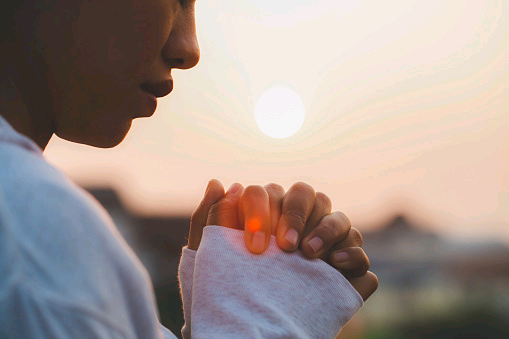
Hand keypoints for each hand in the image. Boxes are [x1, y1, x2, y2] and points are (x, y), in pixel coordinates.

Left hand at [188, 179, 377, 300]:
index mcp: (269, 215)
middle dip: (297, 214)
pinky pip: (360, 254)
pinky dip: (354, 254)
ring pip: (339, 217)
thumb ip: (210, 219)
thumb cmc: (228, 289)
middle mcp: (299, 225)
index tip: (255, 246)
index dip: (264, 211)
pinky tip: (337, 264)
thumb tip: (219, 184)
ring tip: (309, 255)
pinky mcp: (346, 272)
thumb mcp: (211, 258)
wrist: (249, 329)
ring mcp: (326, 246)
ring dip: (326, 229)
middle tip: (284, 246)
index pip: (271, 193)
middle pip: (308, 195)